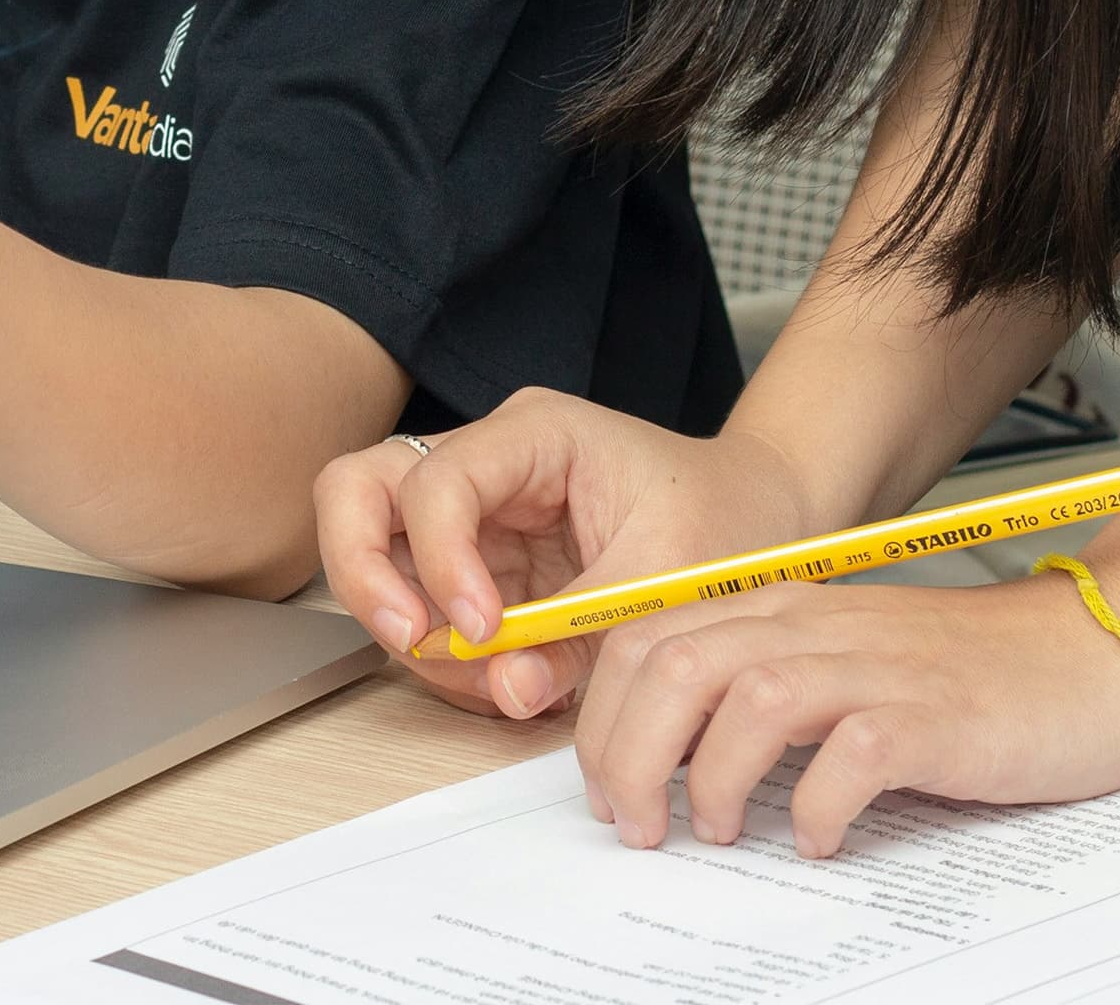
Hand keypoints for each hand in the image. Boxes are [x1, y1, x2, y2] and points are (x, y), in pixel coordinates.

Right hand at [313, 388, 821, 720]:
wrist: (761, 521)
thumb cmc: (726, 517)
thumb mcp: (668, 573)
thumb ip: (583, 630)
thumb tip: (507, 685)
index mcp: (534, 434)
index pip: (438, 479)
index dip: (440, 557)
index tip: (479, 628)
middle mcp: (486, 465)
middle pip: (358, 490)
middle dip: (365, 571)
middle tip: (412, 638)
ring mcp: (475, 517)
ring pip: (375, 553)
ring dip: (410, 628)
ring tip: (490, 678)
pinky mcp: (481, 568)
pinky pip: (426, 610)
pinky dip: (447, 658)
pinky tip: (507, 682)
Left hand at [568, 569, 1119, 855]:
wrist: (1091, 655)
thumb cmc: (966, 673)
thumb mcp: (843, 662)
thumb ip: (764, 687)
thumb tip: (672, 755)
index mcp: (784, 611)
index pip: (650, 639)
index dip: (606, 718)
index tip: (608, 789)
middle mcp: (818, 627)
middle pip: (676, 667)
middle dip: (631, 754)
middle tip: (641, 826)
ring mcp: (877, 667)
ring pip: (746, 699)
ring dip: (712, 778)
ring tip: (720, 832)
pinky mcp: (937, 717)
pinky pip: (853, 753)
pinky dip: (819, 805)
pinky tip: (821, 839)